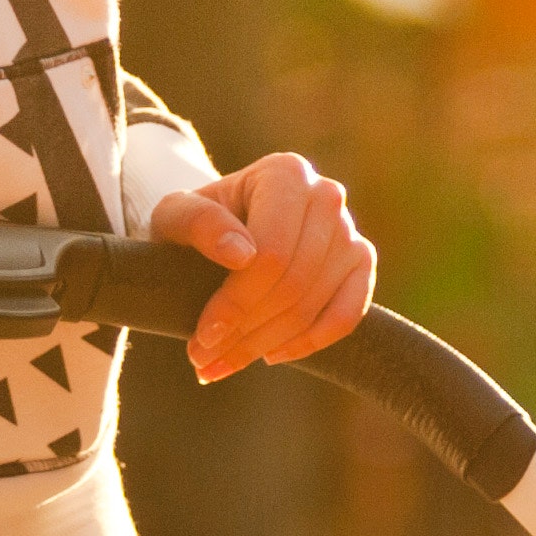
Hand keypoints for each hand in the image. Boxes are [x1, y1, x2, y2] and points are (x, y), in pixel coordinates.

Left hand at [148, 153, 374, 378]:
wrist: (220, 226)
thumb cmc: (195, 222)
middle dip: (247, 332)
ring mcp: (348, 230)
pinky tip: (272, 354)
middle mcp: (325, 196)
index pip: (271, 253)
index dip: (238, 302)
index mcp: (285, 173)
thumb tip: (241, 254)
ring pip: (314, 304)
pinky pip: (347, 314)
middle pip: (293, 283)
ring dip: (267, 343)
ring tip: (224, 362)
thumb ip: (198, 223)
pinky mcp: (360, 262)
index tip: (203, 336)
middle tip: (204, 361)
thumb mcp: (175, 216)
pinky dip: (310, 342)